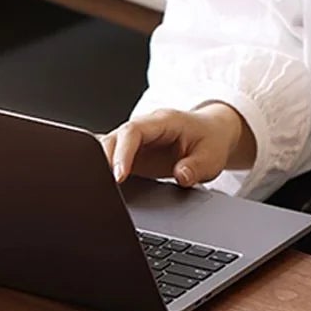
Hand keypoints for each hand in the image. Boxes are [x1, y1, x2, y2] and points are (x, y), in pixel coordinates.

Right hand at [101, 102, 252, 185]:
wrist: (212, 133)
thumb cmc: (210, 141)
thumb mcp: (212, 157)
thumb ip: (197, 167)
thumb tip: (181, 176)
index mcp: (163, 122)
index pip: (133, 131)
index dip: (122, 153)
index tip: (118, 176)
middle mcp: (144, 128)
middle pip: (112, 137)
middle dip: (102, 160)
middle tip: (102, 186)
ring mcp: (135, 140)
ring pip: (107, 147)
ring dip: (99, 165)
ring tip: (98, 188)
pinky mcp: (130, 153)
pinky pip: (110, 157)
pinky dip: (101, 168)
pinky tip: (101, 185)